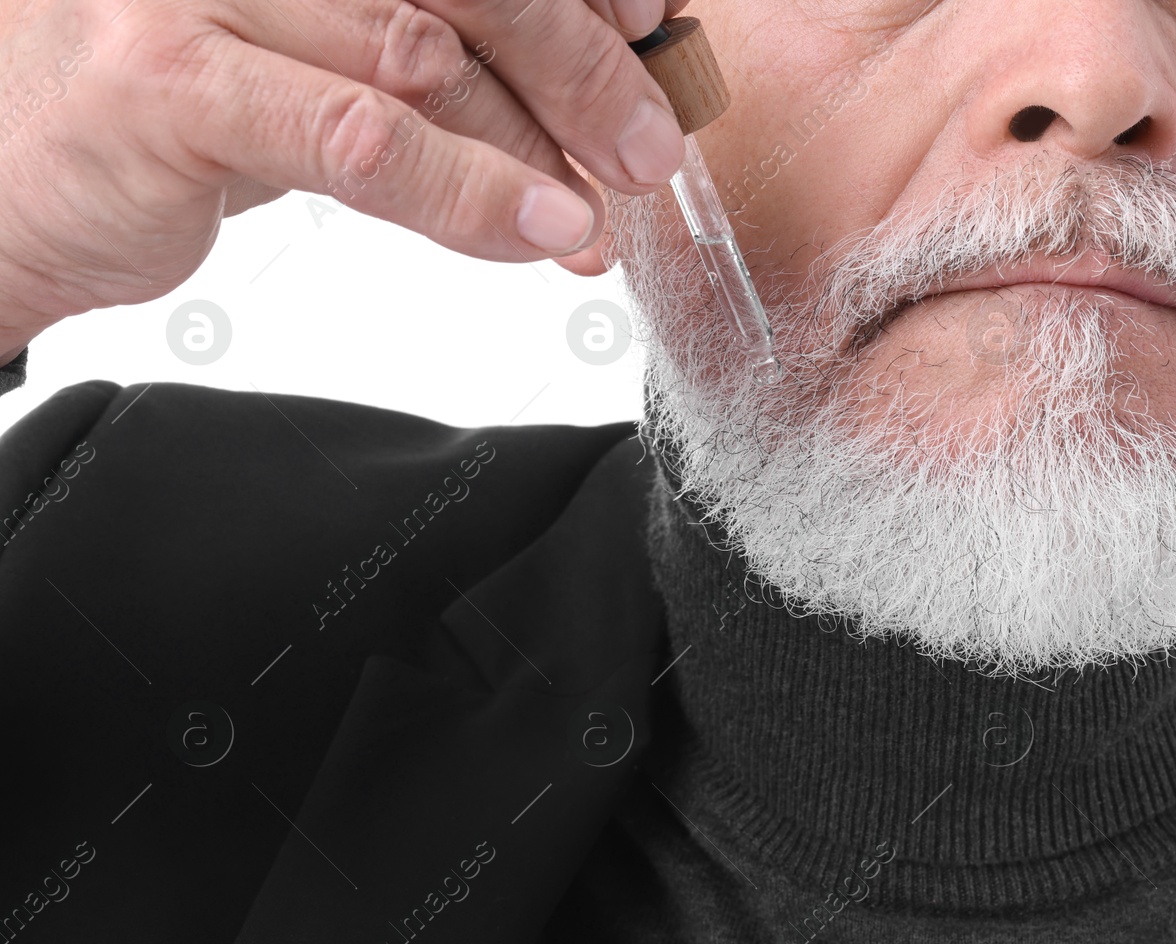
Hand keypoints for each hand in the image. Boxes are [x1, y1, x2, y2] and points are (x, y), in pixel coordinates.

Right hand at [0, 0, 689, 353]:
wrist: (11, 181)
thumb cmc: (174, 109)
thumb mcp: (310, 51)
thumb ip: (420, 47)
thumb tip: (588, 85)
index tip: (654, 24)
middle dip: (579, 61)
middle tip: (649, 143)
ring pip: (424, 52)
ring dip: (535, 145)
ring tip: (595, 215)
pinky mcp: (168, 80)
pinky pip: (359, 135)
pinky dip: (468, 190)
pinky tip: (538, 230)